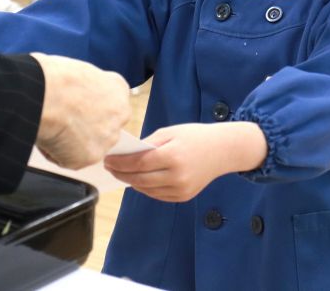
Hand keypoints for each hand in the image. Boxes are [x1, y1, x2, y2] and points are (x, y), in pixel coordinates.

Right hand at [31, 53, 130, 169]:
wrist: (46, 96)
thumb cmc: (55, 78)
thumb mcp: (80, 71)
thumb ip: (88, 88)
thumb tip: (77, 95)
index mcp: (117, 88)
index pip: (110, 103)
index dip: (91, 106)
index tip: (77, 105)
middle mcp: (119, 115)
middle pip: (104, 126)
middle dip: (86, 126)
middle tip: (63, 118)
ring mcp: (106, 139)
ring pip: (88, 144)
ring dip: (72, 141)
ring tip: (53, 126)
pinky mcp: (89, 158)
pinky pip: (70, 159)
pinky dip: (56, 152)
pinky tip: (49, 137)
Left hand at [104, 122, 266, 202]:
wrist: (223, 150)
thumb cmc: (195, 136)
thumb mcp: (171, 132)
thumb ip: (148, 144)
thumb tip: (127, 154)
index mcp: (172, 156)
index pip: (138, 163)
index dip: (119, 162)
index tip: (106, 159)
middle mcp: (177, 176)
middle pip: (139, 179)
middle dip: (121, 173)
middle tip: (108, 167)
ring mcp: (181, 189)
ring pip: (146, 189)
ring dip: (131, 182)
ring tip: (120, 173)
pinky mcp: (183, 197)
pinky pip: (157, 195)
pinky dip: (145, 188)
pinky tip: (137, 179)